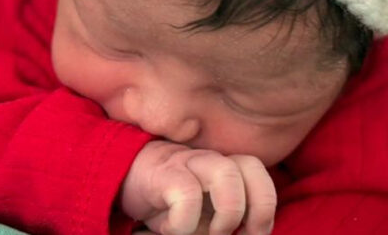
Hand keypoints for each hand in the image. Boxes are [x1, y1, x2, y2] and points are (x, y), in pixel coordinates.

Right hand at [121, 140, 276, 234]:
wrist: (123, 179)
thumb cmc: (168, 202)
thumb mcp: (203, 216)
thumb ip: (225, 224)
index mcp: (226, 168)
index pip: (259, 174)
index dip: (265, 206)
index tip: (252, 234)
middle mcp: (211, 161)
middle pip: (251, 167)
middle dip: (257, 208)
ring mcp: (187, 163)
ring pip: (225, 173)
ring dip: (228, 212)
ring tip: (215, 234)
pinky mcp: (162, 173)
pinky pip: (186, 194)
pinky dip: (184, 222)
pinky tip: (171, 229)